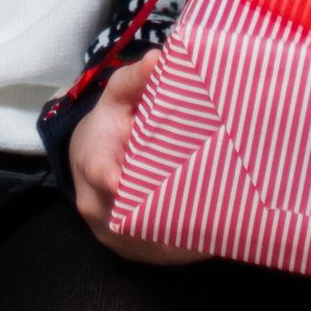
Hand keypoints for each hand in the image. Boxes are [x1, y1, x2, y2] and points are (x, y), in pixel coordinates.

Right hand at [68, 57, 201, 265]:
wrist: (88, 162)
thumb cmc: (109, 126)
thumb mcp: (115, 98)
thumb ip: (135, 80)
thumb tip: (160, 58)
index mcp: (92, 163)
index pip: (98, 172)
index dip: (111, 180)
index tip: (123, 183)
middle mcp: (99, 208)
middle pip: (132, 214)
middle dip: (169, 205)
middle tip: (211, 192)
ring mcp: (115, 236)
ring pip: (153, 239)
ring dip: (185, 229)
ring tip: (222, 212)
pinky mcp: (135, 251)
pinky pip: (165, 252)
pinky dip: (190, 242)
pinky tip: (217, 229)